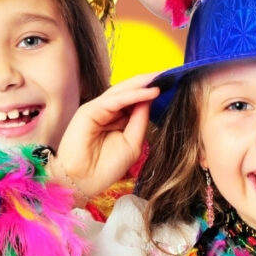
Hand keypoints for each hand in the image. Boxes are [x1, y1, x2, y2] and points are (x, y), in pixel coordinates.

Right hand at [54, 73, 159, 197]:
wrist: (84, 181)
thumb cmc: (106, 167)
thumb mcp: (132, 142)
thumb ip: (140, 120)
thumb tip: (151, 98)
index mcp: (117, 118)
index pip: (135, 99)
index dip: (151, 91)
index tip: (172, 84)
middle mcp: (107, 111)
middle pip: (129, 90)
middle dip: (149, 81)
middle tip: (170, 74)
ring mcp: (98, 109)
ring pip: (122, 91)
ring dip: (143, 84)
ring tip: (162, 77)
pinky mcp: (90, 110)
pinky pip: (115, 99)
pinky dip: (133, 95)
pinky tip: (150, 92)